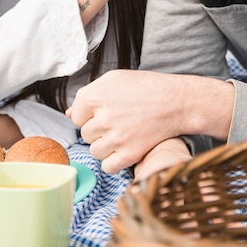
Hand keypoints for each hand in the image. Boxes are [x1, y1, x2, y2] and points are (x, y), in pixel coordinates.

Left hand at [67, 70, 233, 173]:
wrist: (176, 101)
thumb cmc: (146, 87)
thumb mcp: (114, 80)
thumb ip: (89, 94)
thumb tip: (70, 113)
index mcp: (94, 96)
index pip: (77, 117)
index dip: (91, 115)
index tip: (106, 112)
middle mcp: (102, 117)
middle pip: (86, 134)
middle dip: (99, 130)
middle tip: (119, 121)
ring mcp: (115, 137)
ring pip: (95, 151)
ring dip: (106, 146)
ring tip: (123, 134)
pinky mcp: (129, 154)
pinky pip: (108, 166)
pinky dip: (114, 161)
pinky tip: (125, 149)